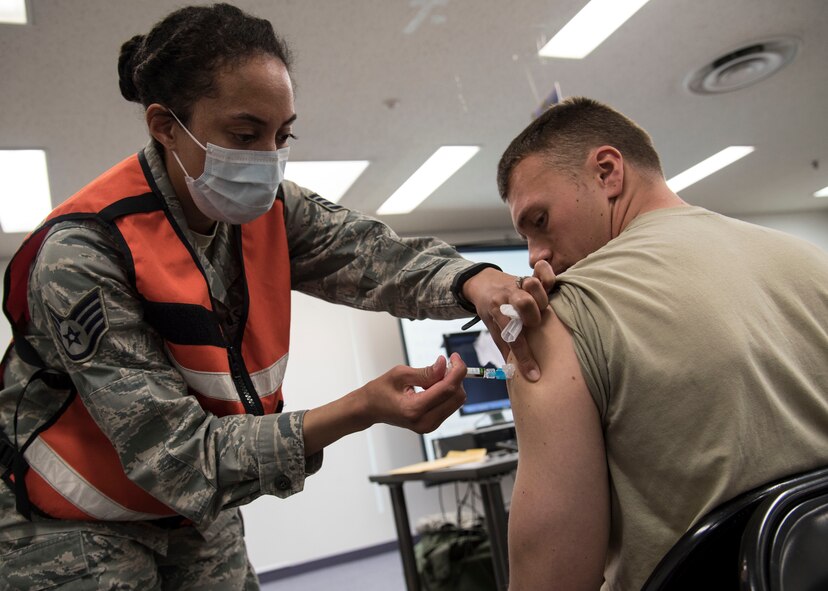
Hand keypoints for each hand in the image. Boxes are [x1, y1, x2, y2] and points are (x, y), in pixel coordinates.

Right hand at [359, 353, 466, 433]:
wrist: (370, 409)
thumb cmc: (380, 392)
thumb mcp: (399, 374)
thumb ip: (425, 372)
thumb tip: (444, 364)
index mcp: (414, 409)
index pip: (448, 389)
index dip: (457, 370)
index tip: (455, 357)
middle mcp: (424, 421)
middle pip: (457, 396)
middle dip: (455, 377)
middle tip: (444, 364)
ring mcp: (429, 426)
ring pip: (456, 401)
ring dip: (451, 384)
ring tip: (434, 376)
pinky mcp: (431, 425)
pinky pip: (449, 406)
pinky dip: (447, 392)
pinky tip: (434, 386)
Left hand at [462, 260, 555, 381]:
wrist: (482, 281)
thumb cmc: (489, 308)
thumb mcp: (491, 326)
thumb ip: (504, 345)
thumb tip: (514, 372)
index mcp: (496, 310)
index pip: (512, 338)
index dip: (525, 358)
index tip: (534, 374)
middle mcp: (507, 296)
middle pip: (524, 303)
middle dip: (531, 317)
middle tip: (532, 325)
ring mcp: (518, 283)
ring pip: (532, 285)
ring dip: (538, 297)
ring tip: (540, 307)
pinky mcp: (529, 275)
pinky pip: (541, 270)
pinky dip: (547, 274)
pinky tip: (549, 285)